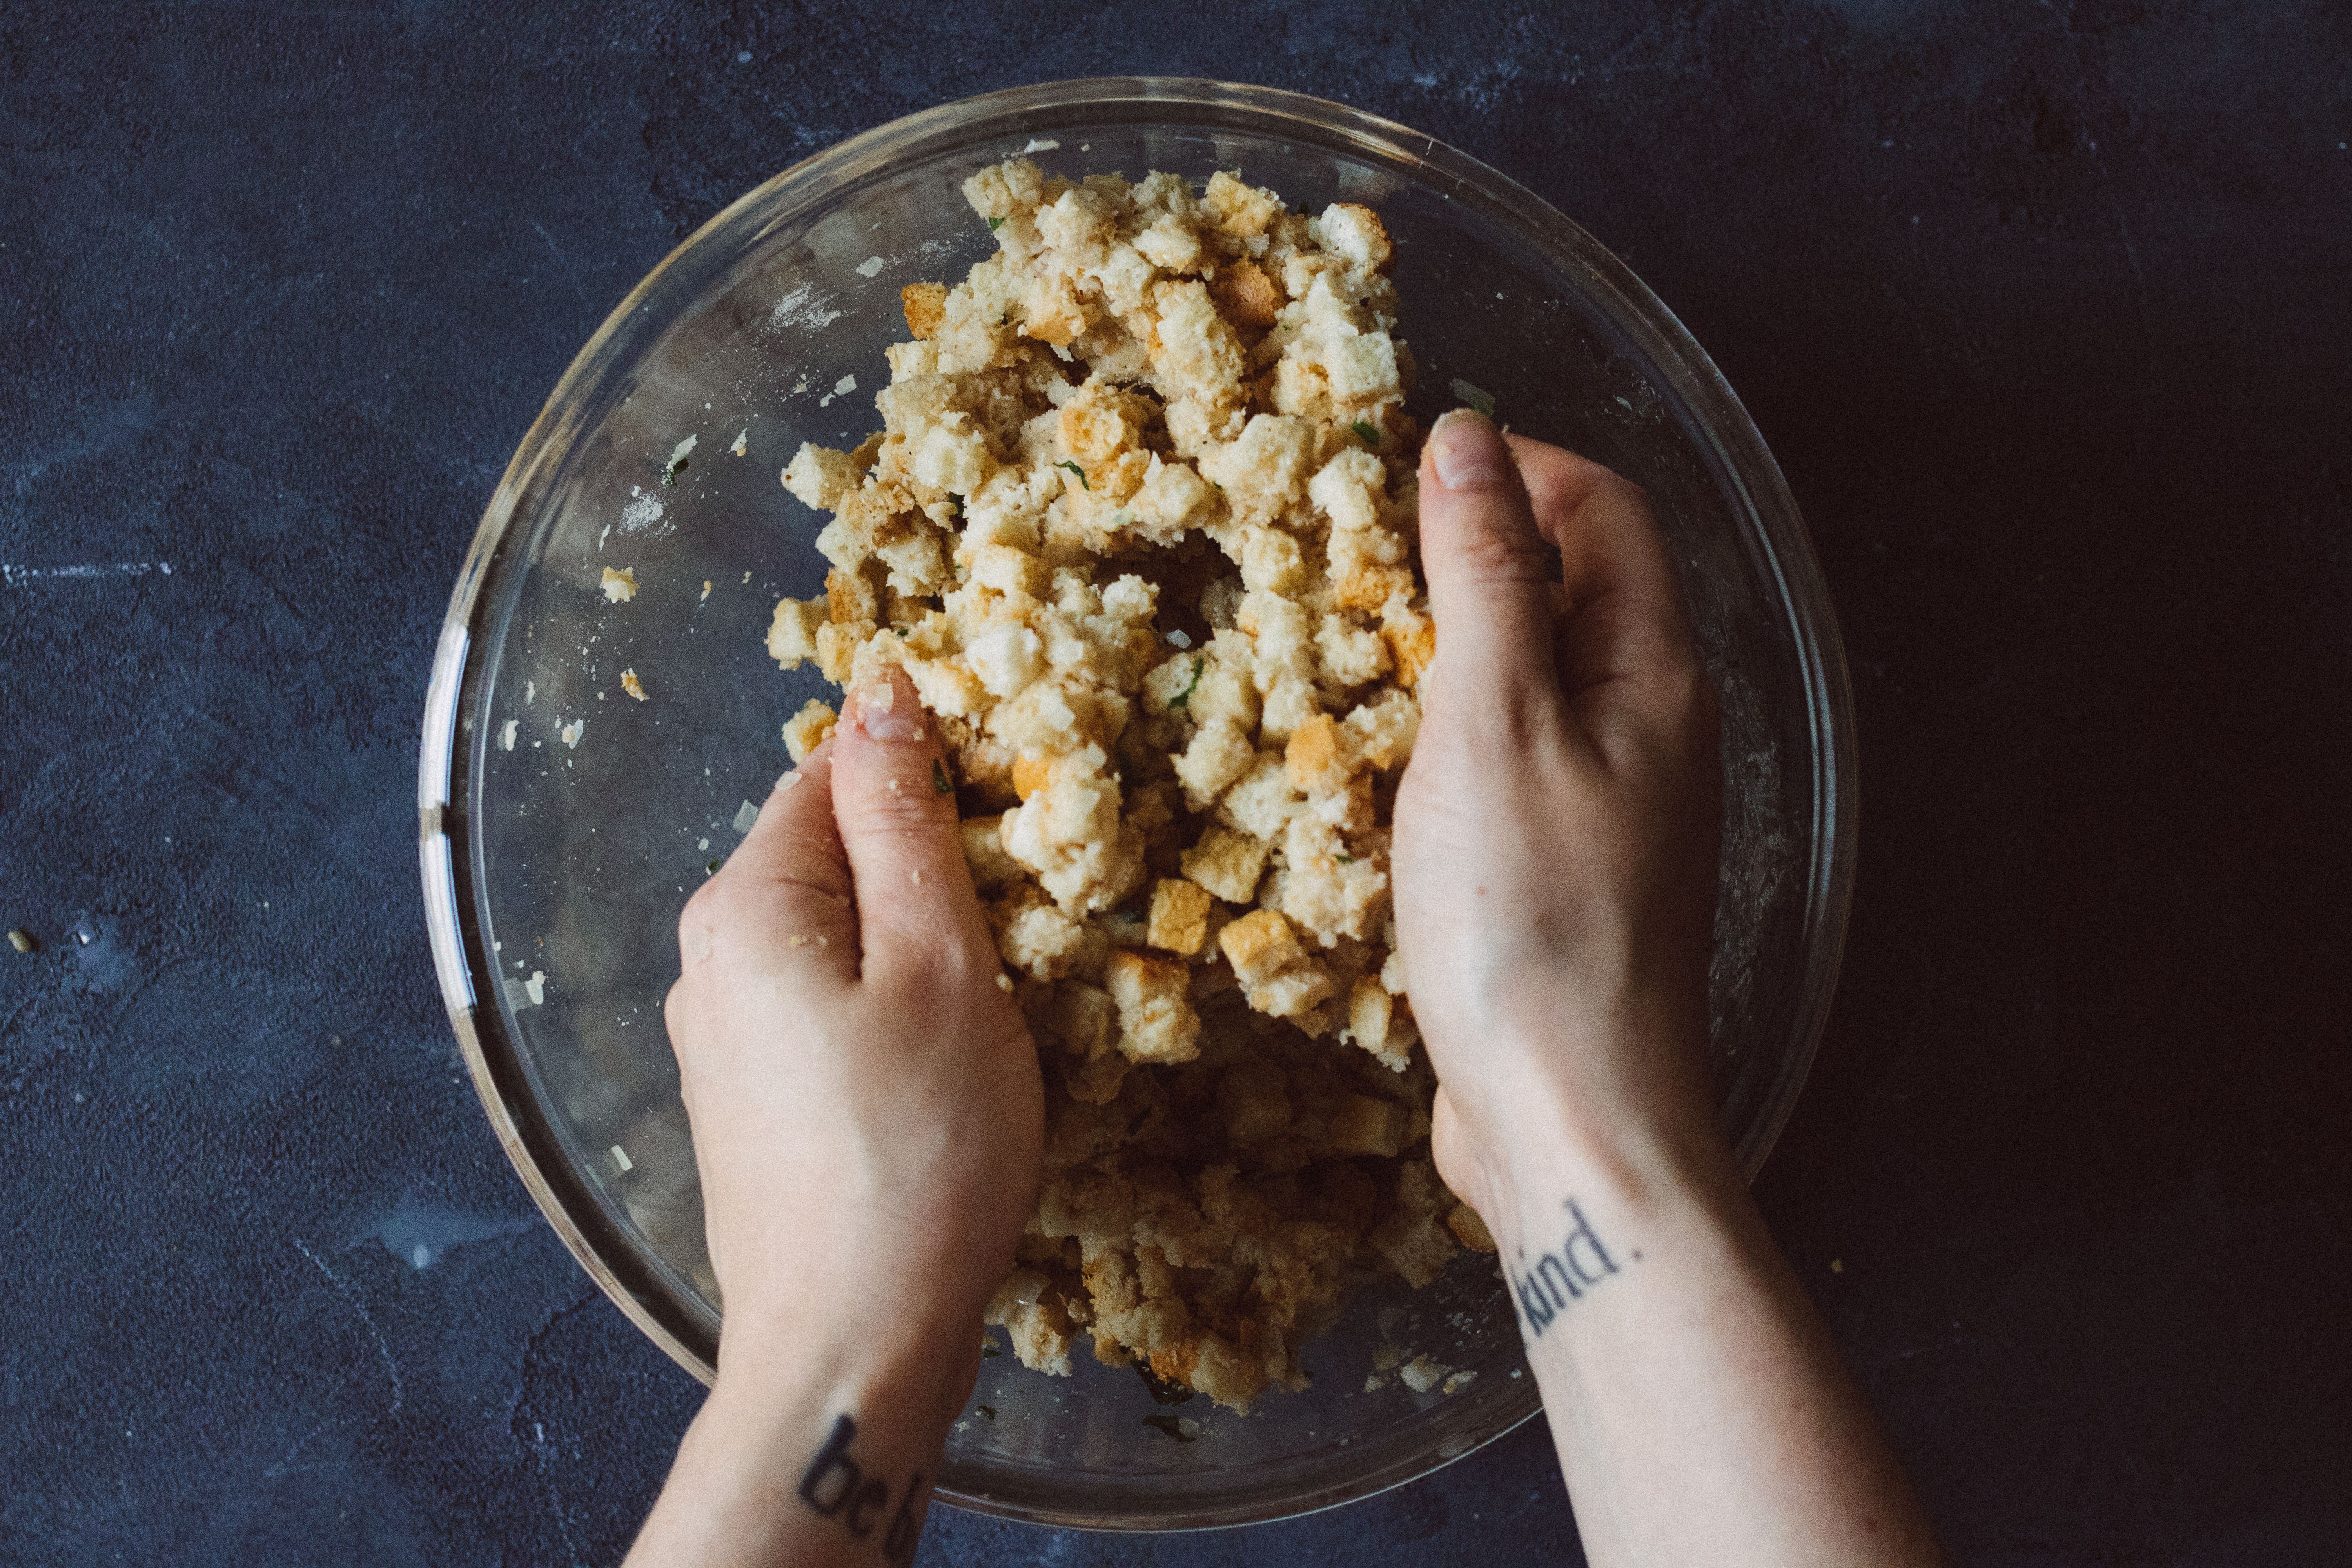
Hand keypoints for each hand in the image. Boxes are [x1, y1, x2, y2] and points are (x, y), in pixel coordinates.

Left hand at [664, 664, 1041, 1384]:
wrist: (850, 1343)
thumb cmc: (915, 1150)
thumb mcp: (940, 961)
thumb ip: (907, 820)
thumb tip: (883, 689)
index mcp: (745, 905)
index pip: (833, 774)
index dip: (930, 778)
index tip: (1016, 821)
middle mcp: (709, 962)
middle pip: (830, 858)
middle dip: (927, 868)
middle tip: (1023, 924)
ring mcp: (721, 1041)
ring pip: (836, 941)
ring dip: (918, 947)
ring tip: (995, 1004)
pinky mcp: (751, 1106)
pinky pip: (826, 1012)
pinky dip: (891, 1012)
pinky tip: (946, 1067)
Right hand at [1393, 411, 1724, 1234]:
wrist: (1570, 1119)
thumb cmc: (1534, 920)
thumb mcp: (1493, 719)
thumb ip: (1482, 576)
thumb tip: (1467, 441)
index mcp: (1654, 674)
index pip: (1604, 509)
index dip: (1515, 464)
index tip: (1403, 464)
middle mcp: (1648, 730)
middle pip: (1570, 590)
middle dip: (1465, 555)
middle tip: (1348, 556)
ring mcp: (1609, 807)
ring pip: (1528, 684)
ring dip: (1440, 655)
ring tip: (1341, 656)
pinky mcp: (1561, 876)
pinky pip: (1502, 770)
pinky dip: (1436, 746)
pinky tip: (1369, 772)